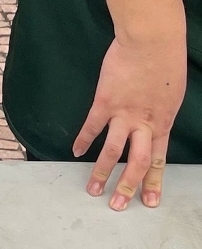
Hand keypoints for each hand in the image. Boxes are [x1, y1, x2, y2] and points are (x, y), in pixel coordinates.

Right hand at [73, 35, 183, 209]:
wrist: (152, 43)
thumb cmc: (167, 61)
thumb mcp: (172, 91)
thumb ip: (160, 108)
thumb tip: (152, 116)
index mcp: (161, 123)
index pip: (158, 160)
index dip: (153, 182)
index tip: (149, 202)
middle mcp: (144, 124)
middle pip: (136, 163)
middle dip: (127, 186)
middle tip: (118, 205)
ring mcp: (123, 114)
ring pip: (112, 151)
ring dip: (101, 171)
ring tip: (92, 189)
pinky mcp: (105, 101)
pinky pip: (92, 125)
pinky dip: (83, 139)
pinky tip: (76, 151)